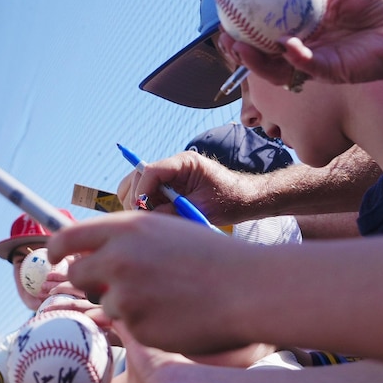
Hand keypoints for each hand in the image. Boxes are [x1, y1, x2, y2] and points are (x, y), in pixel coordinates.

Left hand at [50, 214, 256, 355]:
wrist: (246, 289)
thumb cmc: (211, 257)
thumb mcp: (164, 232)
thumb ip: (125, 239)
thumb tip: (89, 250)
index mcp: (125, 228)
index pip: (67, 238)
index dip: (56, 250)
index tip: (55, 259)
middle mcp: (117, 258)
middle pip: (77, 274)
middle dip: (90, 280)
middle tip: (113, 285)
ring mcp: (124, 295)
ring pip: (105, 302)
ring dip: (125, 303)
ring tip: (166, 297)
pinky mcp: (136, 326)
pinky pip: (128, 326)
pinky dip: (145, 322)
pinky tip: (174, 314)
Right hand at [116, 152, 271, 224]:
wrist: (246, 199)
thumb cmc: (230, 200)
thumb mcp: (203, 208)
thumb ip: (175, 211)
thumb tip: (150, 217)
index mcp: (185, 163)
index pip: (151, 171)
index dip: (141, 191)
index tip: (142, 211)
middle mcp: (174, 165)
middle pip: (139, 175)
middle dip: (137, 197)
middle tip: (144, 218)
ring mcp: (170, 176)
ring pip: (138, 184)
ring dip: (139, 201)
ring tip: (151, 219)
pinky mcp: (169, 187)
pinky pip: (148, 194)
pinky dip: (146, 206)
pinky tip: (156, 218)